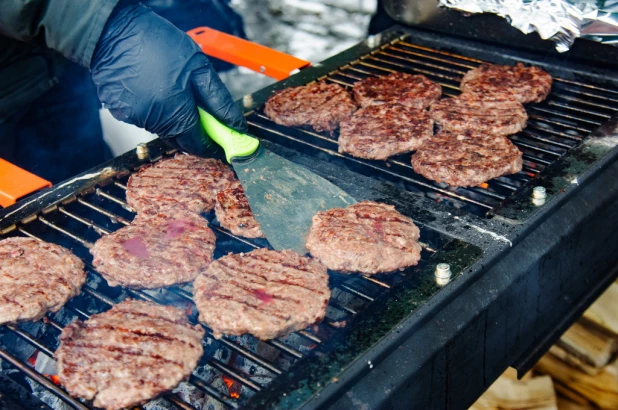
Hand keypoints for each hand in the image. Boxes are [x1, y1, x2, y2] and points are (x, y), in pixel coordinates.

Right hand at [90, 4, 246, 155]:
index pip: (198, 145)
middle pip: (180, 139)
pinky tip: (152, 85)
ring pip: (161, 127)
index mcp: (175, 114)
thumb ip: (219, 101)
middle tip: (202, 114)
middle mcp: (153, 123)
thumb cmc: (157, 43)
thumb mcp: (198, 67)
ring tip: (172, 87)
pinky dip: (153, 106)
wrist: (112, 30)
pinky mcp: (119, 111)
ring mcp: (134, 119)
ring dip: (172, 116)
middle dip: (193, 131)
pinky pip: (143, 116)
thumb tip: (235, 124)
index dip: (212, 147)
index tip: (222, 145)